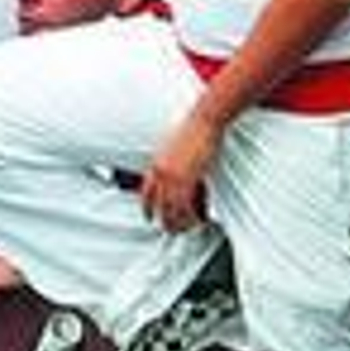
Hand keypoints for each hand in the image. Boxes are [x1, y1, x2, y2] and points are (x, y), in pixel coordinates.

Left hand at [139, 110, 220, 231]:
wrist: (204, 120)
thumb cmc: (196, 129)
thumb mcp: (178, 148)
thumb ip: (176, 165)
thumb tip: (184, 180)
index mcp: (156, 164)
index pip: (146, 192)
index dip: (146, 208)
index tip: (149, 217)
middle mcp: (160, 172)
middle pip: (158, 205)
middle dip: (165, 220)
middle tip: (173, 230)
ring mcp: (173, 177)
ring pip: (171, 209)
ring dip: (179, 222)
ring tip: (187, 230)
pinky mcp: (187, 178)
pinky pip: (186, 205)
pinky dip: (193, 216)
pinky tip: (199, 220)